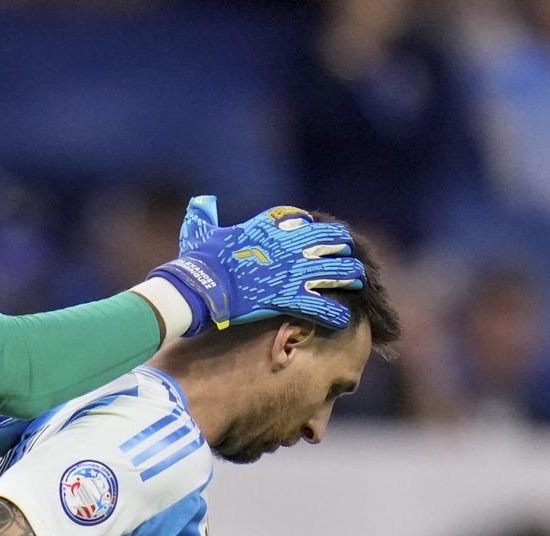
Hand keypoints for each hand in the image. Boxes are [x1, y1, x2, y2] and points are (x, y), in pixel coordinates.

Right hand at [150, 195, 365, 334]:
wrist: (199, 286)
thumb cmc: (198, 260)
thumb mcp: (199, 231)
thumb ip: (204, 213)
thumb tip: (201, 200)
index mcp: (269, 227)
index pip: (305, 221)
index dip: (316, 227)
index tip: (320, 234)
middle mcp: (287, 245)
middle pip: (331, 241)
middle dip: (343, 248)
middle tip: (349, 257)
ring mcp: (292, 272)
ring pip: (337, 272)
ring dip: (350, 278)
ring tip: (356, 283)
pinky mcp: (289, 298)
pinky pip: (323, 307)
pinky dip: (335, 313)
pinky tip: (341, 317)